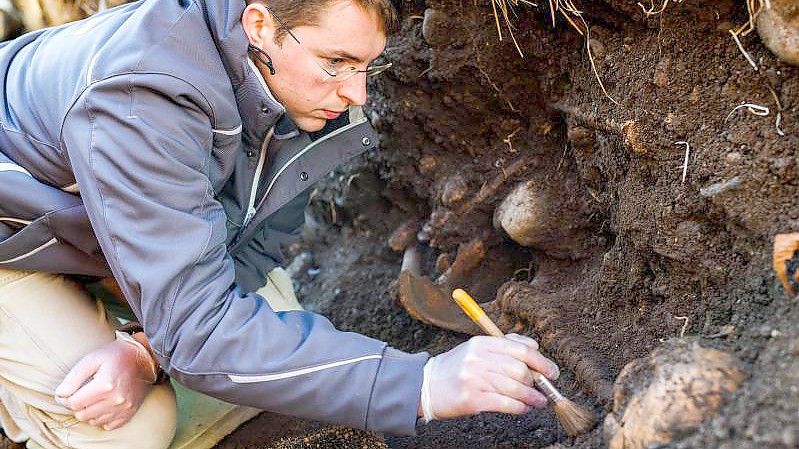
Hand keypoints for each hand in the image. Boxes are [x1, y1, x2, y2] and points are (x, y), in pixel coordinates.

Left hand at [54, 332, 157, 429]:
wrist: (145, 357)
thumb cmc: (117, 355)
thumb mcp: (92, 358)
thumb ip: (73, 377)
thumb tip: (60, 394)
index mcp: (104, 385)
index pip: (73, 403)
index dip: (66, 398)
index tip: (68, 391)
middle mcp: (115, 400)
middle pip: (82, 415)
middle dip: (77, 405)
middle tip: (82, 393)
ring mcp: (124, 407)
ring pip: (94, 421)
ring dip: (90, 412)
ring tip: (94, 398)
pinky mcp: (130, 412)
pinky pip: (109, 425)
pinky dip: (103, 418)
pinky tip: (104, 406)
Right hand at [419, 333, 558, 420]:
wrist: (426, 386)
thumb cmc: (455, 369)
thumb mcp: (475, 349)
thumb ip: (503, 347)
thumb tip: (535, 349)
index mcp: (482, 343)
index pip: (520, 349)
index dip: (541, 361)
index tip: (552, 371)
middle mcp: (479, 359)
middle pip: (520, 370)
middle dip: (536, 382)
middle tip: (542, 390)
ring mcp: (475, 379)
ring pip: (515, 388)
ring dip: (532, 398)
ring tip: (538, 402)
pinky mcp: (472, 399)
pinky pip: (505, 403)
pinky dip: (519, 408)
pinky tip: (523, 409)